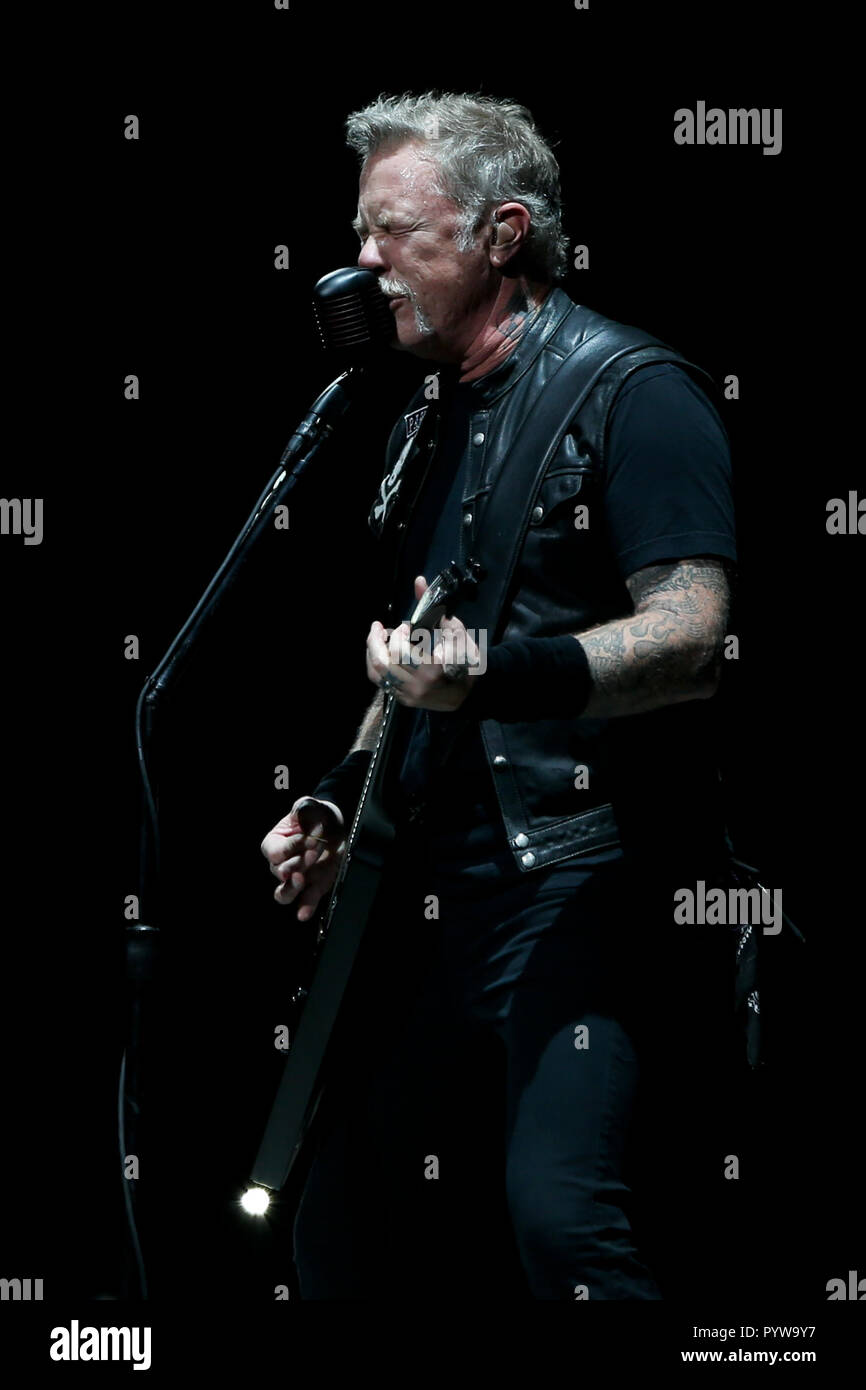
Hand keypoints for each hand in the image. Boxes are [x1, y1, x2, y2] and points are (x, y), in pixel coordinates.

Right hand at [260, 796, 344, 919]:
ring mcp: (297, 878)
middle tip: (315, 850)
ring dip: (291, 889)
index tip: (309, 837)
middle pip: (280, 871)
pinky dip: (304, 908)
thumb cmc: (315, 815)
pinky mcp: (313, 887)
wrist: (334, 825)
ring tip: (300, 879)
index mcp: (274, 844)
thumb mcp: (308, 806)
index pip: (275, 851)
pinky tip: (304, 913)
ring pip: (284, 893)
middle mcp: (282, 864)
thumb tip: (302, 817)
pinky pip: (305, 901)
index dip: (291, 846)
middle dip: (298, 862)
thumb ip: (303, 809)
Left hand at [365, 574, 479, 711]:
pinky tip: (380, 651)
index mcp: (433, 668)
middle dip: (376, 640)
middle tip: (379, 627)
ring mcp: (410, 695)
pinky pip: (381, 682)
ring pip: (377, 673)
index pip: (401, 648)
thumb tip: (418, 581)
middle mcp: (418, 685)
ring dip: (372, 651)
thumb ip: (433, 606)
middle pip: (383, 661)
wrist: (474, 691)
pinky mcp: (405, 700)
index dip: (400, 633)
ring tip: (376, 637)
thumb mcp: (455, 629)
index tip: (407, 626)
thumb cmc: (467, 658)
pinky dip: (376, 664)